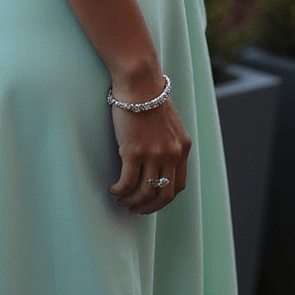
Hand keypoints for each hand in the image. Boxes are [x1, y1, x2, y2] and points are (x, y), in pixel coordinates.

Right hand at [108, 95, 191, 214]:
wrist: (139, 84)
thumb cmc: (149, 98)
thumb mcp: (169, 123)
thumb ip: (168, 141)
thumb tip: (158, 157)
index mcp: (183, 147)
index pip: (179, 184)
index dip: (165, 197)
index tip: (152, 201)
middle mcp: (172, 154)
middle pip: (165, 194)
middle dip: (150, 207)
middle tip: (136, 210)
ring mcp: (154, 154)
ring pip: (145, 192)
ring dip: (132, 201)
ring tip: (120, 200)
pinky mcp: (134, 152)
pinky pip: (127, 182)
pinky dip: (119, 191)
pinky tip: (112, 190)